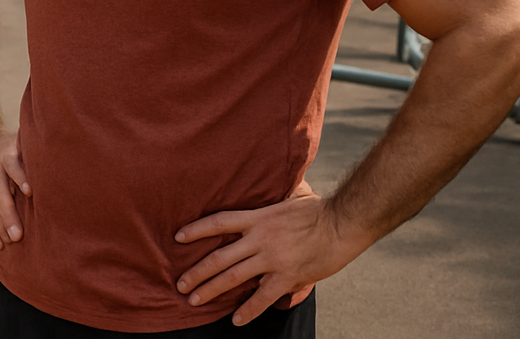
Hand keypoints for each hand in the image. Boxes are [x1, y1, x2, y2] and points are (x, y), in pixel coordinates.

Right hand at [0, 126, 28, 250]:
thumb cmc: (8, 144)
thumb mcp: (19, 141)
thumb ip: (33, 153)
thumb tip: (61, 160)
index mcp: (5, 155)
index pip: (13, 166)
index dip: (20, 178)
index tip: (30, 191)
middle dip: (8, 215)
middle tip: (18, 235)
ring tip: (10, 242)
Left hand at [174, 182, 369, 324]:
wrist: (342, 223)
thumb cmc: (317, 210)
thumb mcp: (285, 200)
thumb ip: (267, 208)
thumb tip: (258, 200)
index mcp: (257, 218)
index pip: (218, 222)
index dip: (196, 230)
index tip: (177, 238)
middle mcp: (259, 238)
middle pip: (219, 256)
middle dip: (196, 271)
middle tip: (180, 284)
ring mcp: (272, 258)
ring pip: (234, 277)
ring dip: (211, 290)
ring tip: (194, 300)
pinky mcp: (287, 276)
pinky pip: (263, 297)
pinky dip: (248, 310)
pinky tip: (236, 320)